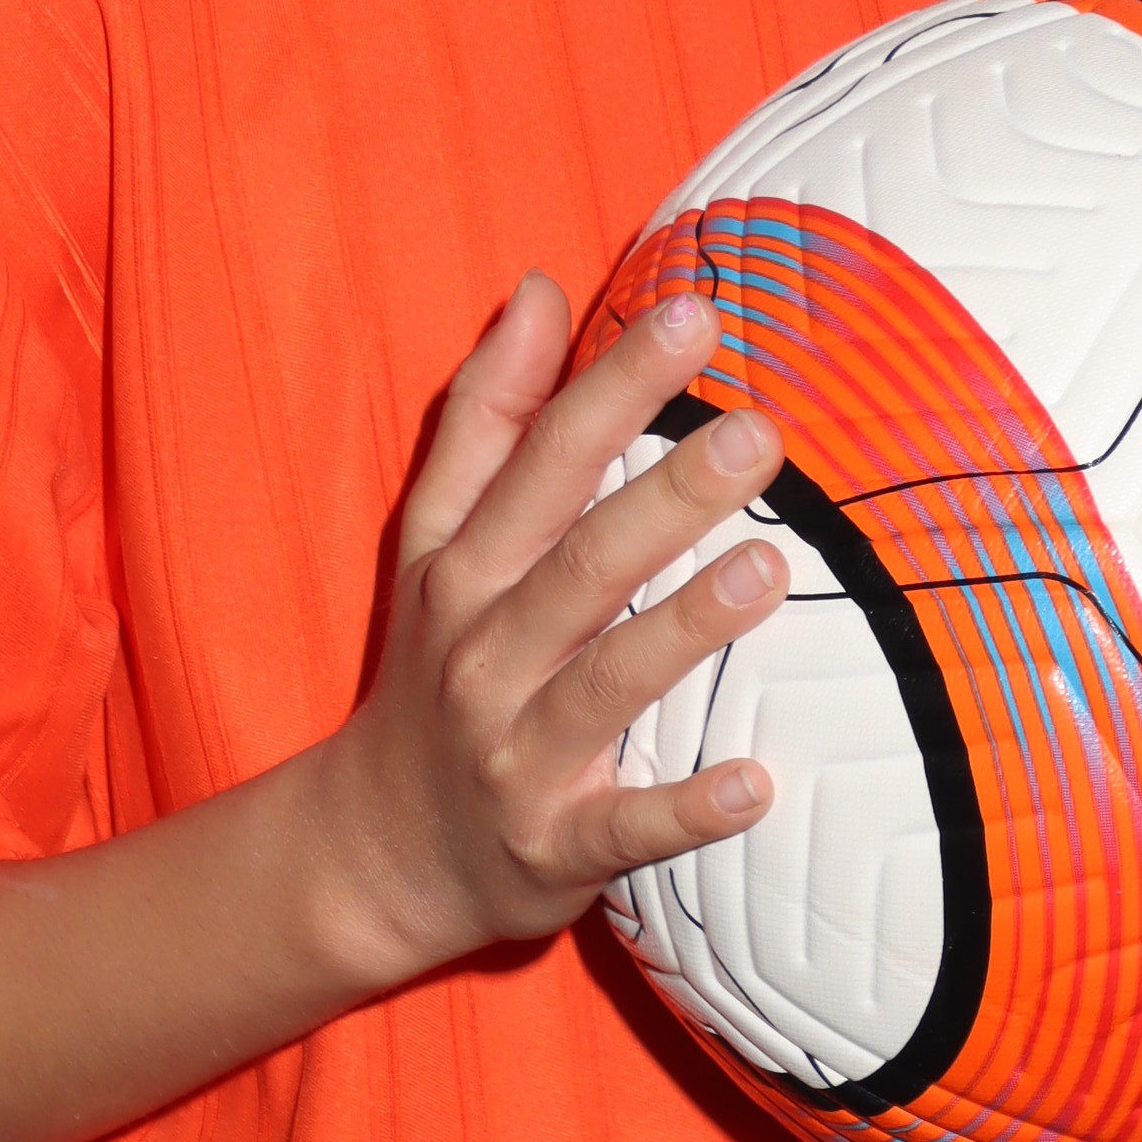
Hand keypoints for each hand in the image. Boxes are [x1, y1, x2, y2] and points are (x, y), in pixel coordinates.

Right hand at [317, 272, 789, 980]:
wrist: (374, 852)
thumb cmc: (432, 670)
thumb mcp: (433, 541)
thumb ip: (487, 416)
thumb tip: (538, 288)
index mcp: (465, 570)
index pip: (542, 460)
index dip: (614, 386)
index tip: (692, 316)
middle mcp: (485, 654)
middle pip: (581, 563)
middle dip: (667, 497)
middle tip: (758, 432)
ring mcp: (517, 754)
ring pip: (607, 684)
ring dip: (684, 628)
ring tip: (767, 569)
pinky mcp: (553, 847)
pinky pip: (625, 830)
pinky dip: (686, 812)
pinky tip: (755, 784)